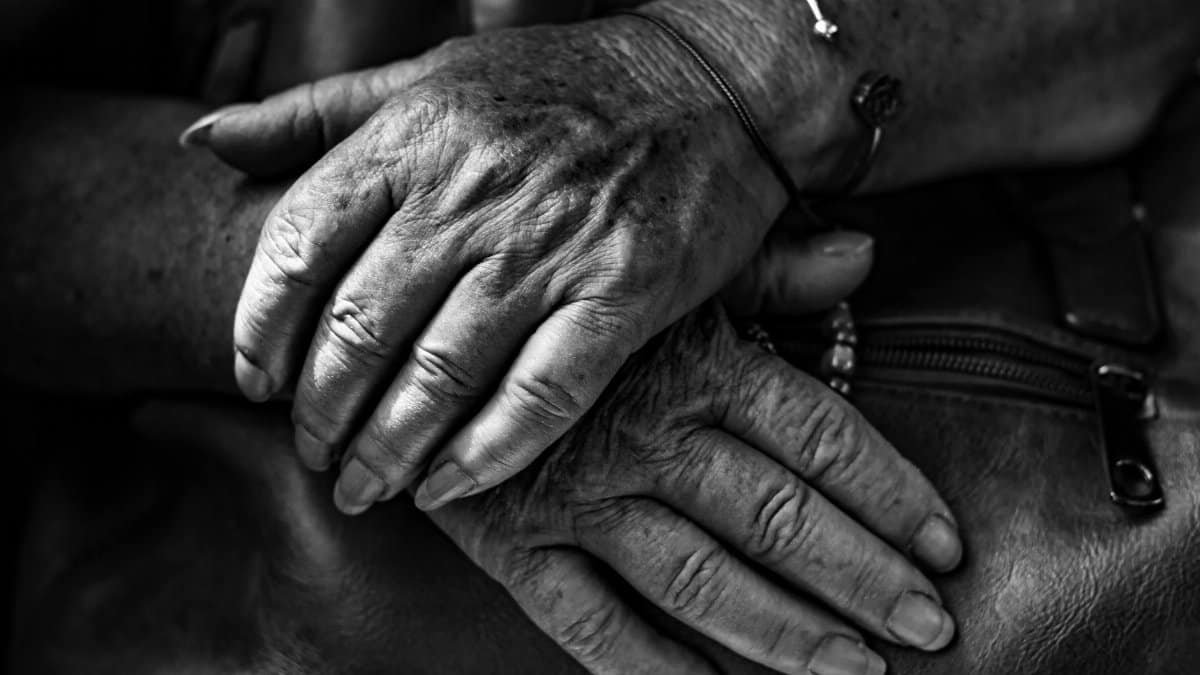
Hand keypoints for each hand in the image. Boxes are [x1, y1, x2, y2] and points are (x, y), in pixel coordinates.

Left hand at [182, 20, 825, 513]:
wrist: (712, 83)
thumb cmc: (563, 81)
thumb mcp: (428, 72)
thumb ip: (314, 112)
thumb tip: (204, 139)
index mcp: (416, 136)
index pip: (299, 248)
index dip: (260, 331)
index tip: (254, 383)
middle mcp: (475, 193)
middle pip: (361, 329)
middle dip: (319, 412)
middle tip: (312, 453)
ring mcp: (552, 248)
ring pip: (439, 376)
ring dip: (386, 450)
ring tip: (362, 487)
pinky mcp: (624, 294)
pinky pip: (540, 397)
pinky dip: (485, 456)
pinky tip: (446, 490)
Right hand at [428, 303, 962, 674]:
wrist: (408, 316)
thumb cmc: (551, 288)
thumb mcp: (659, 263)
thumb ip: (764, 270)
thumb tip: (860, 256)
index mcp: (692, 358)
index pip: (816, 434)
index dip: (889, 492)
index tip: (945, 544)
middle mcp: (645, 433)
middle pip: (776, 516)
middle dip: (861, 577)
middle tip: (929, 629)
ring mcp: (577, 496)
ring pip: (699, 579)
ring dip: (784, 633)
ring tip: (855, 672)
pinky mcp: (511, 542)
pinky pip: (588, 624)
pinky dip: (651, 670)